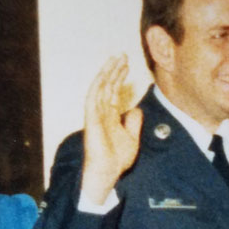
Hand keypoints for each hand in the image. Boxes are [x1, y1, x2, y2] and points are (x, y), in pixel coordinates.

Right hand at [81, 54, 143, 203]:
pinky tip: (103, 76)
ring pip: (99, 88)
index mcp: (109, 116)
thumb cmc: (116, 159)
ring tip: (116, 59)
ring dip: (107, 73)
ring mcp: (95, 115)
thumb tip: (136, 109)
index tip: (126, 64)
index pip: (113, 91)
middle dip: (114, 70)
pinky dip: (97, 87)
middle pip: (107, 86)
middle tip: (122, 55)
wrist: (108, 172)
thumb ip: (133, 123)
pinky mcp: (91, 120)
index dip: (119, 77)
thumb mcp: (132, 137)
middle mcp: (101, 112)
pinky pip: (92, 99)